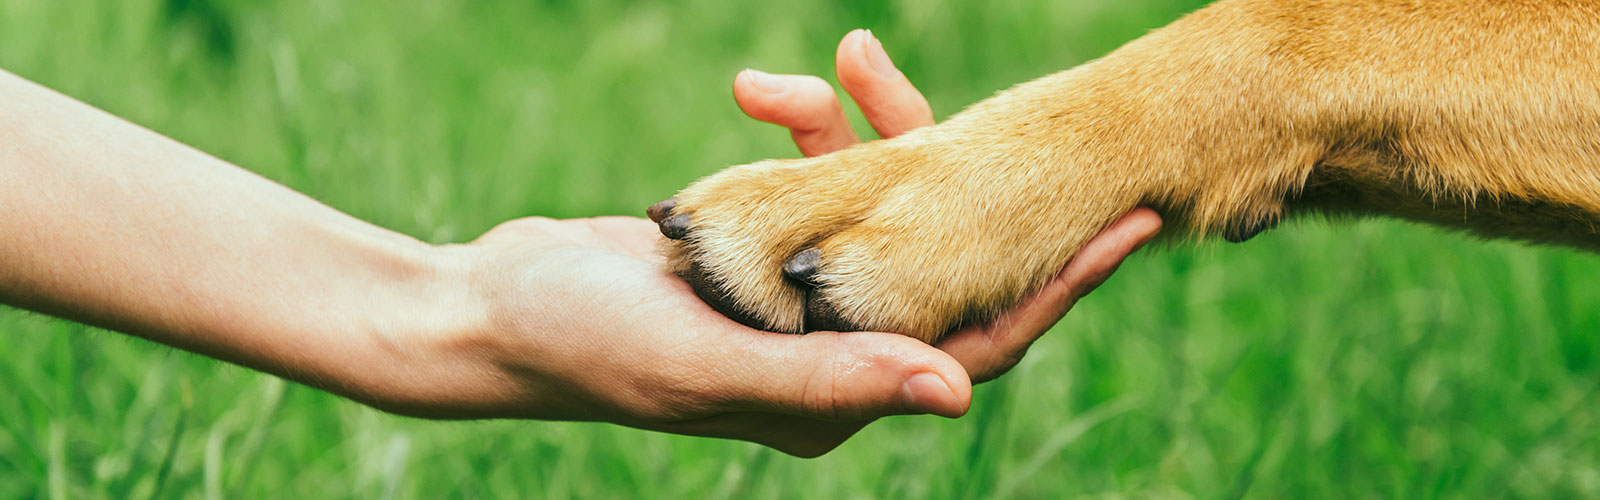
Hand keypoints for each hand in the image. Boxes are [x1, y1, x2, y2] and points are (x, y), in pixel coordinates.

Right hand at [392, 30, 1157, 457]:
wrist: (492, 308)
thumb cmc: (588, 347)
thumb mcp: (712, 363)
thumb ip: (835, 377)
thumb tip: (962, 393)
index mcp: (839, 394)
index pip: (982, 340)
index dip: (1060, 284)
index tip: (1133, 222)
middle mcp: (830, 349)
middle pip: (941, 260)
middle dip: (965, 177)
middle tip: (1013, 109)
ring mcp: (794, 296)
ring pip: (878, 205)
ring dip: (864, 131)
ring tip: (840, 60)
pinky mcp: (758, 249)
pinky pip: (815, 181)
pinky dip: (800, 131)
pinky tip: (764, 92)